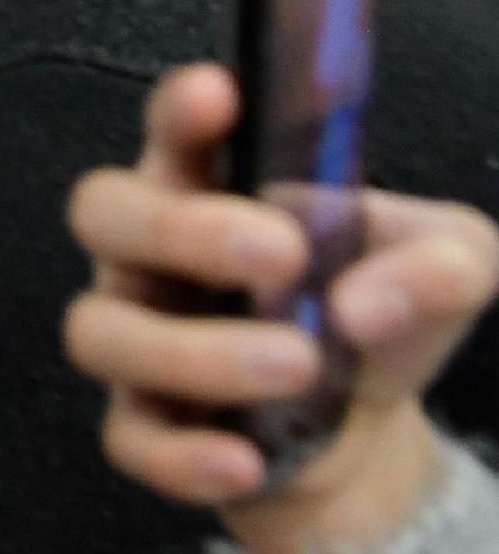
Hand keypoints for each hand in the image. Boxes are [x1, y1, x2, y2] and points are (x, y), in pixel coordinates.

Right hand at [63, 65, 498, 553]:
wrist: (365, 433)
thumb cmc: (383, 312)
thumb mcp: (452, 266)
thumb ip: (442, 260)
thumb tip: (365, 306)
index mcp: (215, 183)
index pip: (174, 128)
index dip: (180, 109)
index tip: (218, 95)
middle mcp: (153, 252)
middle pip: (103, 212)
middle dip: (181, 229)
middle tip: (281, 255)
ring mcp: (136, 336)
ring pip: (101, 330)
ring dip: (194, 351)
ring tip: (296, 366)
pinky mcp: (144, 424)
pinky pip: (127, 438)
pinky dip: (182, 455)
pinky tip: (245, 459)